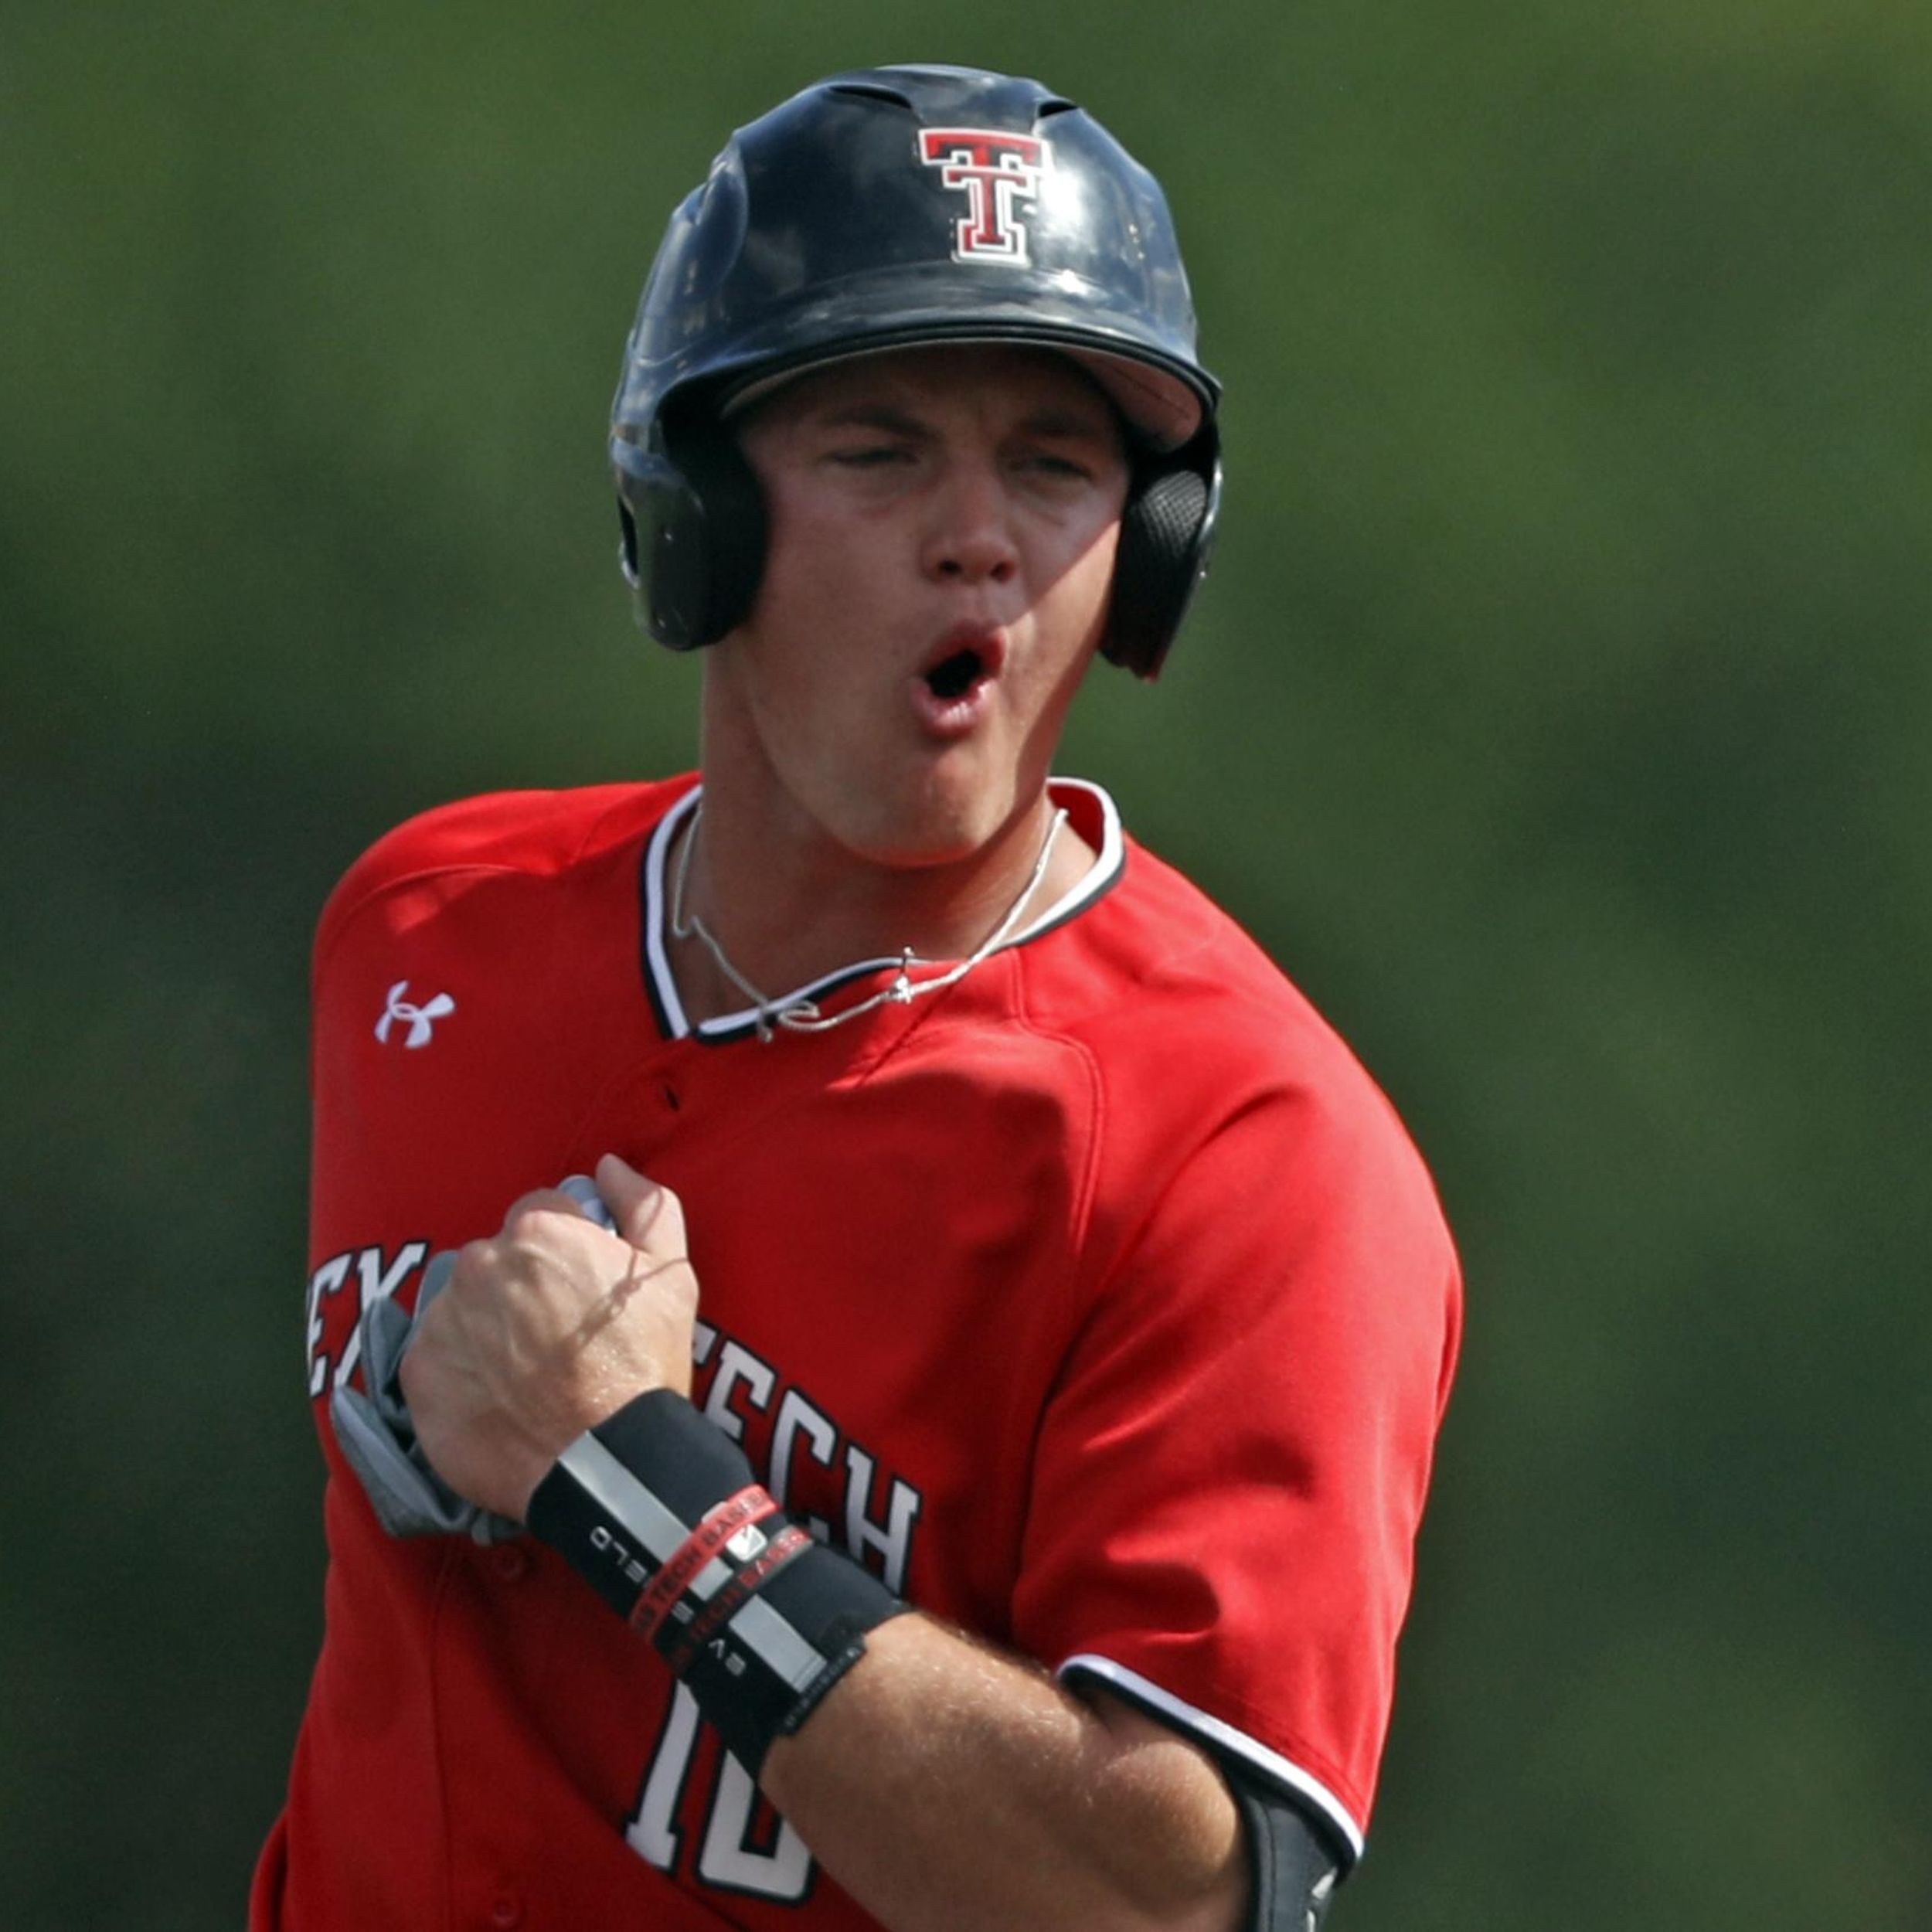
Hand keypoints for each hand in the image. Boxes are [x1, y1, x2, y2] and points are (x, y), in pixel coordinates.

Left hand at [399, 1154, 699, 1520]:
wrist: (606, 1461)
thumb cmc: (644, 1364)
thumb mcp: (670, 1275)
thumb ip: (645, 1204)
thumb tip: (609, 1165)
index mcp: (538, 1231)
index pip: (538, 1214)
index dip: (563, 1251)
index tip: (578, 1291)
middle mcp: (480, 1263)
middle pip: (496, 1258)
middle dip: (520, 1286)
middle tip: (555, 1337)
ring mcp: (443, 1319)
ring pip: (463, 1305)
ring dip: (487, 1326)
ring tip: (526, 1373)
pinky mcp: (418, 1373)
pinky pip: (436, 1356)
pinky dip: (460, 1371)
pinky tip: (498, 1398)